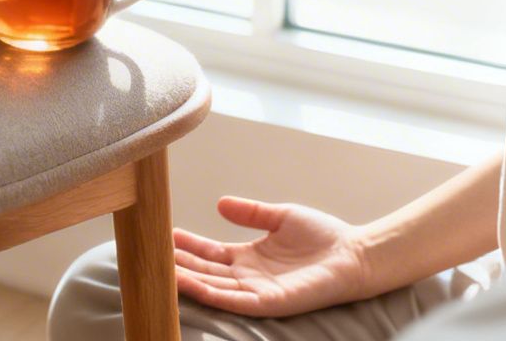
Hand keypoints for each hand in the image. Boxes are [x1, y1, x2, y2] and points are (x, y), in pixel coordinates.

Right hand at [170, 196, 374, 317]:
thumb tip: (219, 203)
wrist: (354, 253)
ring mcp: (258, 291)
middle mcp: (249, 277)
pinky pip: (233, 300)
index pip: (210, 253)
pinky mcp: (270, 302)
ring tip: (160, 269)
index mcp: (249, 257)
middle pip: (206, 271)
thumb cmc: (323, 237)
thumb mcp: (280, 216)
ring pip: (213, 287)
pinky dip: (209, 293)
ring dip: (186, 279)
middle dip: (179, 263)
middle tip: (151, 252)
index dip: (188, 245)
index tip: (164, 234)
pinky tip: (188, 284)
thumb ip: (251, 212)